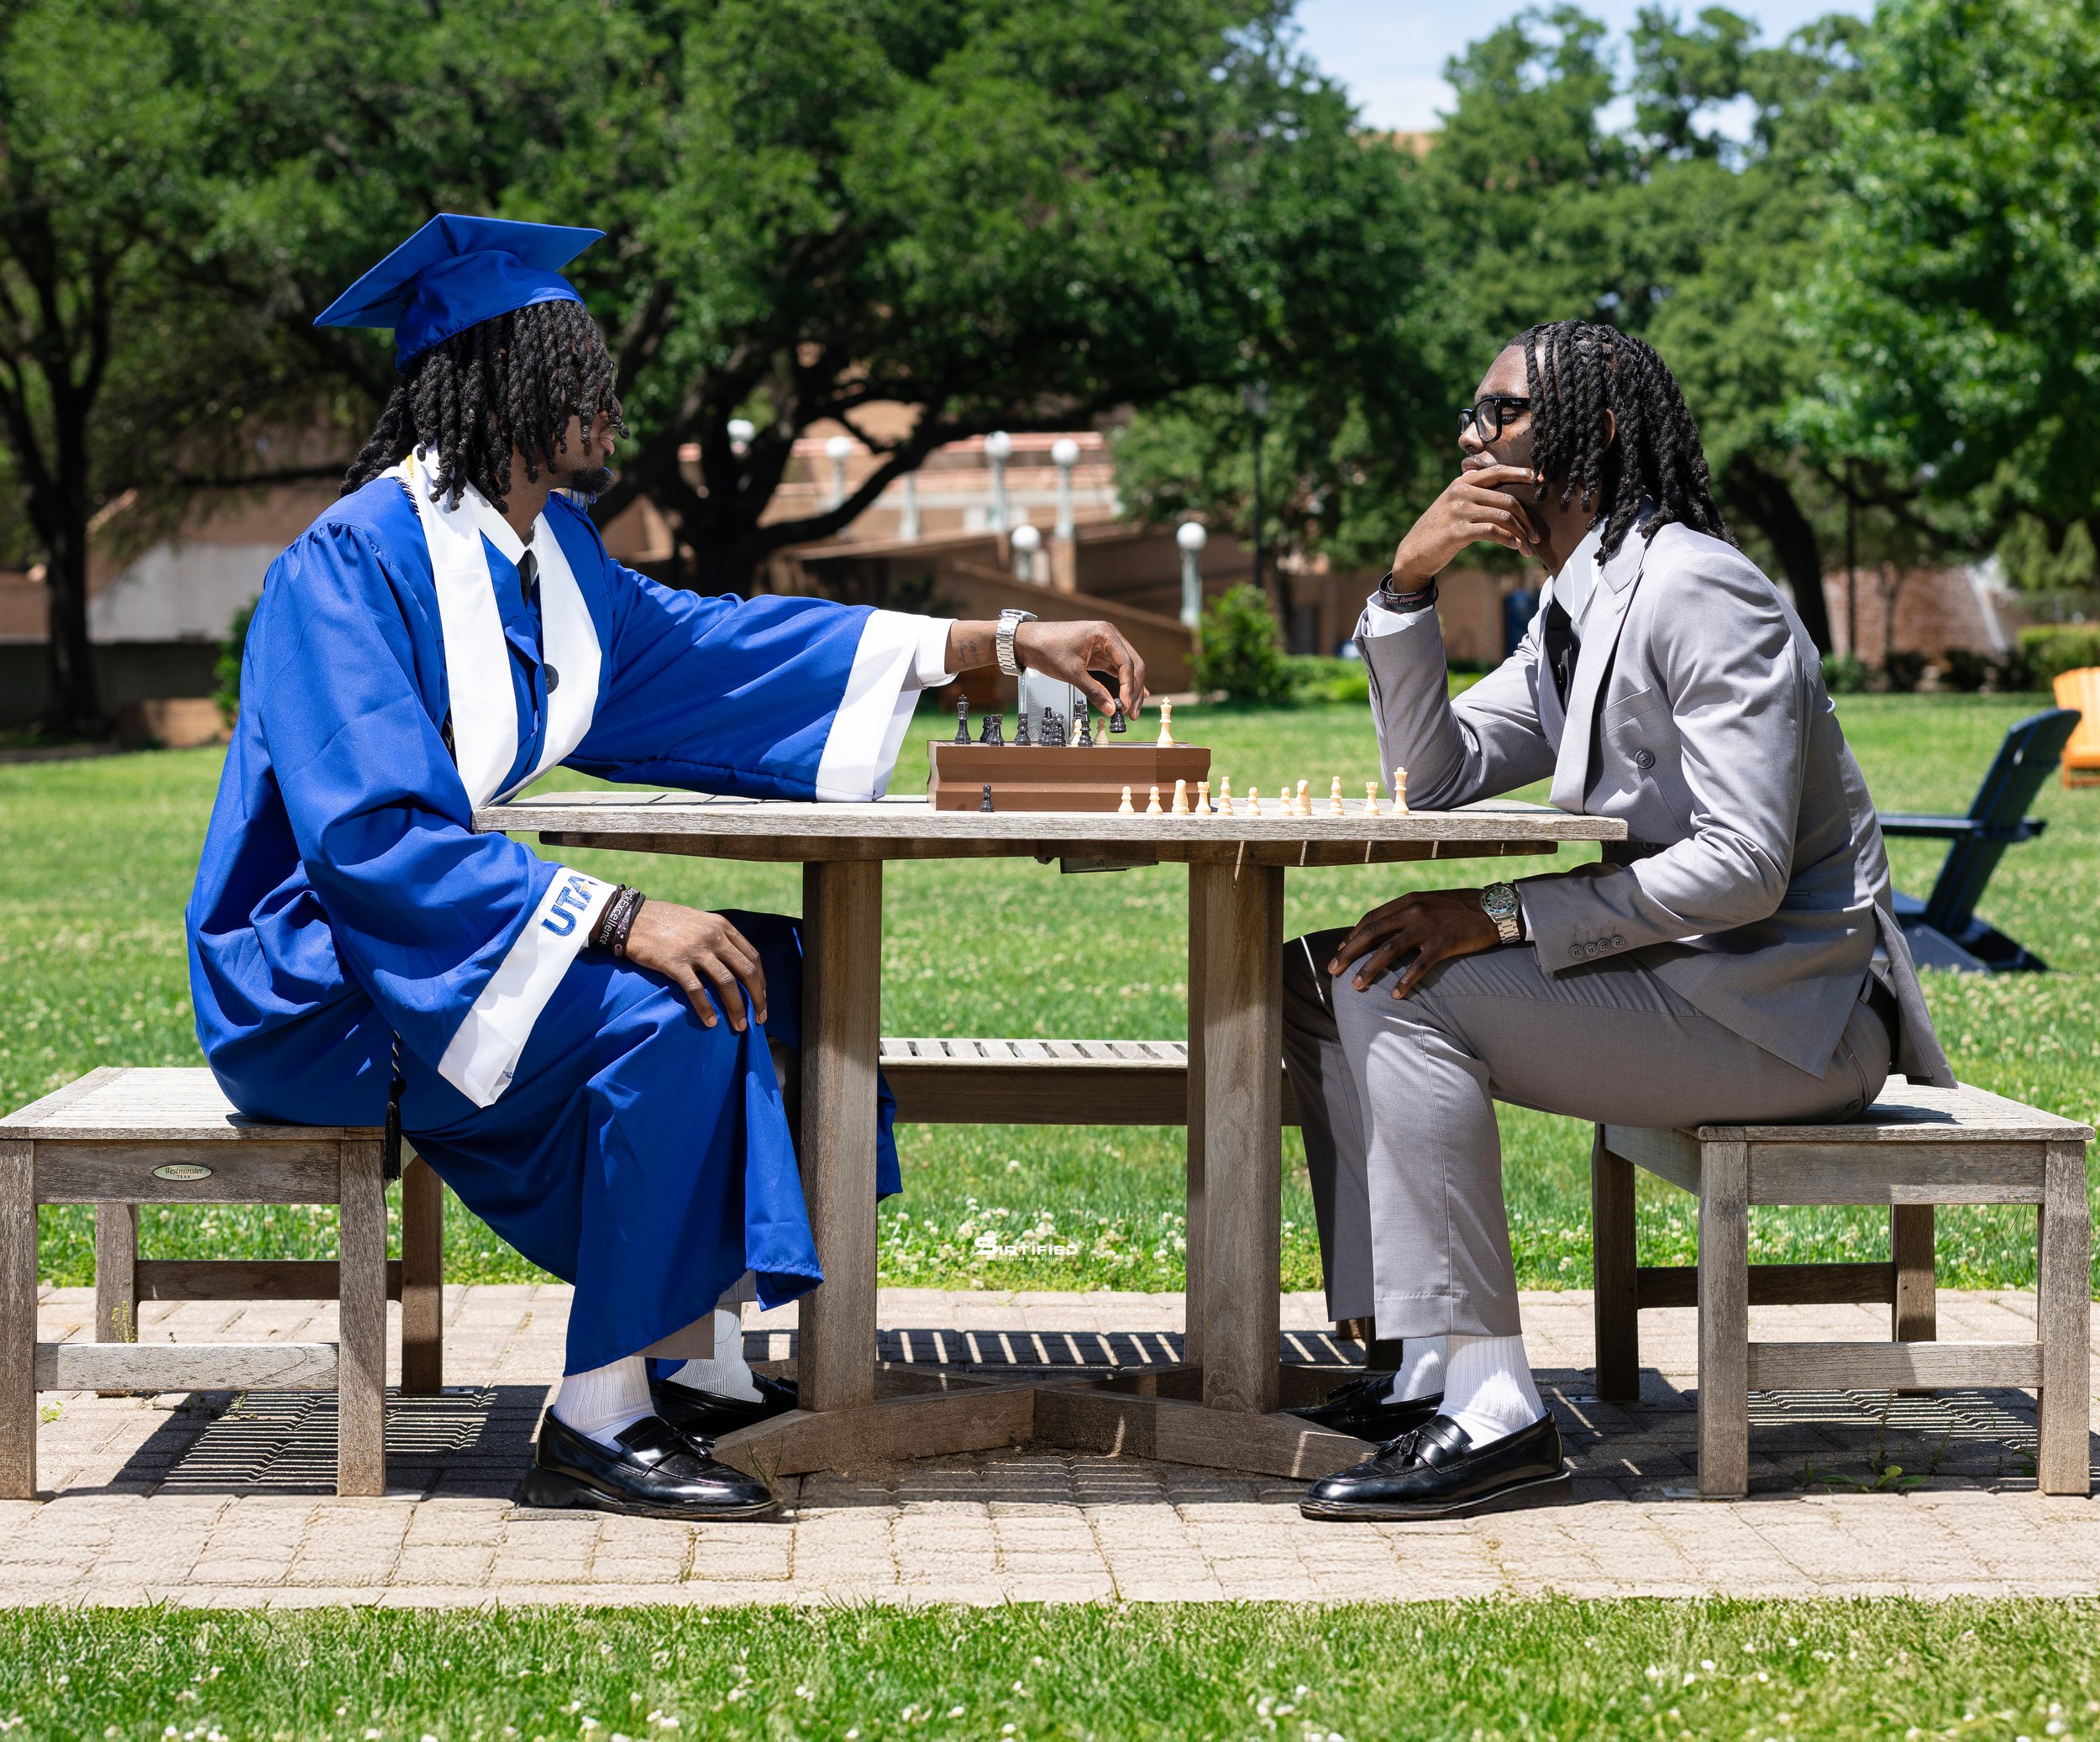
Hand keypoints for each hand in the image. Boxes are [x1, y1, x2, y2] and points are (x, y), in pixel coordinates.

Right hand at [620, 900, 766, 1031]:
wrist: (632, 918)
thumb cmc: (666, 922)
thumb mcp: (700, 921)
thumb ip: (718, 937)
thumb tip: (734, 961)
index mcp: (722, 927)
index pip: (752, 957)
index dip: (761, 980)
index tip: (762, 997)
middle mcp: (713, 937)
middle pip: (746, 971)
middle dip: (757, 998)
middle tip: (760, 1018)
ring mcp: (695, 950)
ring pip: (726, 983)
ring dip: (737, 1008)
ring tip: (740, 1025)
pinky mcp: (675, 963)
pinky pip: (696, 990)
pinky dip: (706, 1009)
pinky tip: (711, 1022)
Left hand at [1012, 619, 1147, 717]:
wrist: (1027, 641)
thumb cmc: (1046, 649)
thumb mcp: (1071, 673)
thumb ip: (1094, 691)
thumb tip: (1111, 710)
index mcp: (1105, 633)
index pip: (1127, 662)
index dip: (1129, 686)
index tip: (1125, 705)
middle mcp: (1109, 636)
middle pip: (1133, 664)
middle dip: (1134, 689)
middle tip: (1132, 712)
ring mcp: (1105, 644)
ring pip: (1127, 668)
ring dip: (1130, 688)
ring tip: (1130, 710)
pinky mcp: (1098, 653)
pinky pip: (1116, 669)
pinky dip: (1122, 683)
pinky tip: (1129, 696)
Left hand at [1328, 889, 1502, 999]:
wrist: (1495, 908)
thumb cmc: (1460, 909)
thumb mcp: (1430, 904)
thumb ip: (1408, 914)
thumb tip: (1385, 930)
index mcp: (1407, 902)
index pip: (1371, 919)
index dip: (1352, 936)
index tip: (1340, 952)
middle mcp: (1413, 911)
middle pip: (1372, 933)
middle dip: (1349, 953)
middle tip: (1333, 971)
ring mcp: (1428, 926)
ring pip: (1389, 949)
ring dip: (1369, 968)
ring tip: (1356, 986)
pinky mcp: (1444, 943)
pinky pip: (1420, 965)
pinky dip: (1405, 980)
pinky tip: (1395, 995)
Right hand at [1388, 463, 1540, 589]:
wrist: (1414, 552)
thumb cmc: (1438, 529)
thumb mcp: (1451, 503)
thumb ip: (1469, 490)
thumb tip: (1486, 474)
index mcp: (1462, 483)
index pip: (1497, 471)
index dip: (1520, 473)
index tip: (1539, 479)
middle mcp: (1461, 493)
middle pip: (1507, 500)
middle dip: (1527, 520)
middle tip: (1537, 535)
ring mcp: (1459, 511)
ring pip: (1503, 517)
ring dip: (1521, 534)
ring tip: (1528, 548)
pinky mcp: (1457, 531)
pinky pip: (1492, 532)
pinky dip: (1508, 540)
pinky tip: (1515, 547)